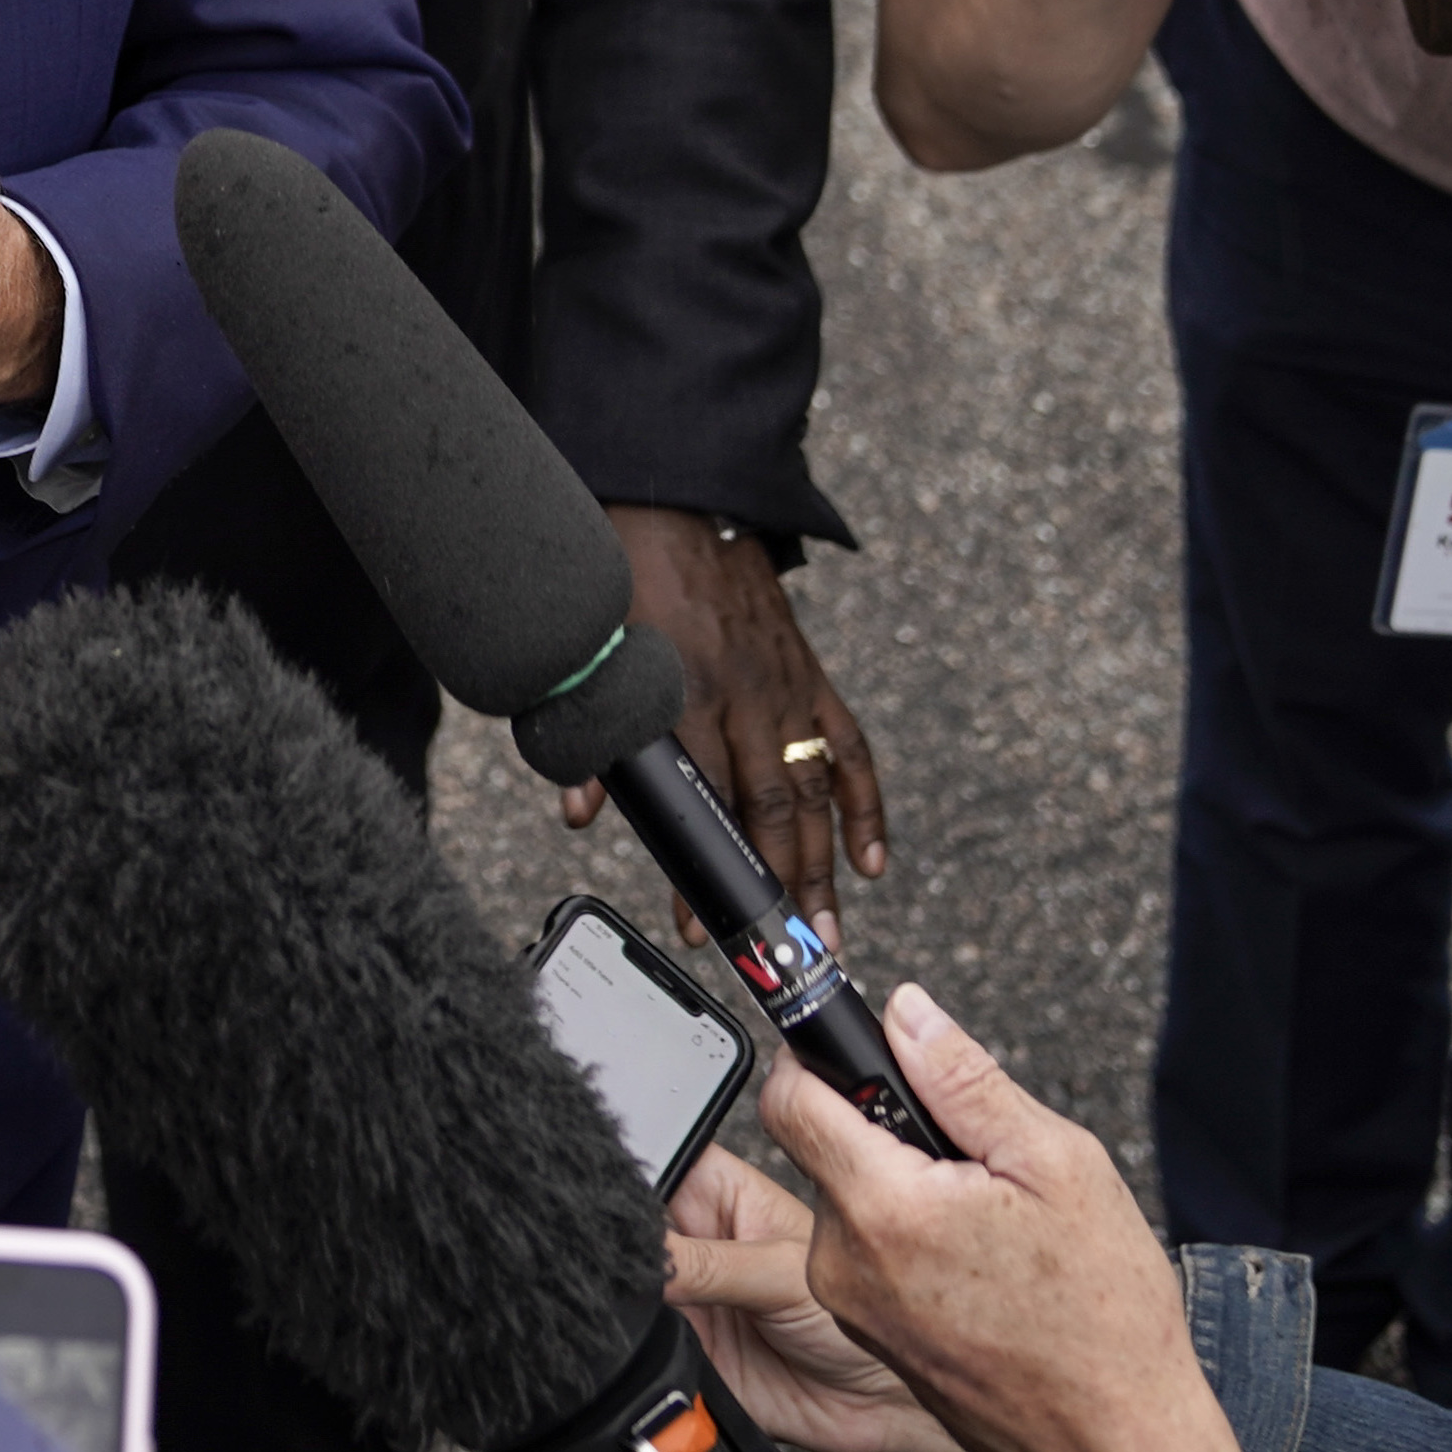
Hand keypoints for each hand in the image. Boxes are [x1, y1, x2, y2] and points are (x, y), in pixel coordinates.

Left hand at [566, 513, 886, 910]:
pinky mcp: (811, 676)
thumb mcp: (592, 654)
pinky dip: (865, 807)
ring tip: (828, 930)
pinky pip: (851, 748)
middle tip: (781, 949)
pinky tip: (871, 861)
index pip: (704, 800)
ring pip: (816, 789)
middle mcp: (747, 694)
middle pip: (772, 807)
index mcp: (686, 691)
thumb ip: (587, 735)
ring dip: (826, 866)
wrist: (676, 503)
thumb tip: (579, 813)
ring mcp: (788, 686)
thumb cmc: (623, 581)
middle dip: (778, 886)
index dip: (705, 871)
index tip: (701, 925)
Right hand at [663, 1146, 1030, 1451]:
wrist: (884, 1404)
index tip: (619, 1197)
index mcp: (721, 1192)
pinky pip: (639, 1346)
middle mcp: (696, 1240)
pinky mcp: (681, 1351)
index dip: (633, 1173)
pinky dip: (639, 1349)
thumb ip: (712, 1263)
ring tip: (675, 1308)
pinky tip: (664, 1345)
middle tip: (653, 1263)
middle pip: (632, 1224)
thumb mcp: (784, 1275)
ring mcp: (685, 1295)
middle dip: (627, 1240)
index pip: (661, 1161)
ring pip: (628, 1284)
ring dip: (632, 1297)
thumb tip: (647, 1253)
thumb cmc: (871, 1312)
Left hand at [760, 986, 1265, 1451]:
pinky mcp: (872, 1338)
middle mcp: (846, 1263)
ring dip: (903, 1189)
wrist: (1119, 1447)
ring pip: (852, 1202)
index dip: (820, 1056)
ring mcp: (854, 1308)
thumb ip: (965, 1079)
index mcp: (883, 1207)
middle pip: (824, 1148)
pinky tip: (981, 1264)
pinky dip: (911, 1241)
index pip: (790, 1097)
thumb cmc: (1104, 1317)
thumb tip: (908, 1014)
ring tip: (991, 1221)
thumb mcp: (1057, 1163)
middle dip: (885, 1130)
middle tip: (972, 1155)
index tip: (860, 1048)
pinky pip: (868, 1256)